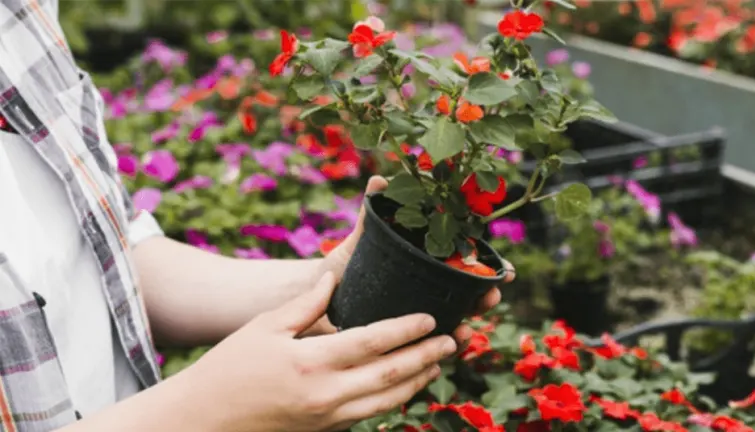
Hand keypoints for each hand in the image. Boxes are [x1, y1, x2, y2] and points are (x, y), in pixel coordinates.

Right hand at [182, 272, 455, 431]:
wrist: (203, 421)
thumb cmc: (228, 367)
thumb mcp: (264, 327)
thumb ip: (305, 304)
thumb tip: (332, 279)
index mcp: (310, 363)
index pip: (372, 342)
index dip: (405, 329)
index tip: (430, 317)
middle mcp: (324, 395)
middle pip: (390, 375)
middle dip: (425, 357)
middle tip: (451, 341)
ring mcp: (326, 419)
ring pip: (386, 401)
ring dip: (416, 381)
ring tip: (436, 364)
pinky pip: (368, 415)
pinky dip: (392, 399)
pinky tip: (404, 386)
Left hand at [321, 176, 516, 343]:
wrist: (317, 294)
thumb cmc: (345, 263)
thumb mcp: (361, 238)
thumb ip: (372, 211)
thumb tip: (379, 179)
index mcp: (428, 262)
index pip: (468, 263)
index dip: (491, 267)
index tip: (504, 270)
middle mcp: (430, 288)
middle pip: (469, 294)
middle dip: (486, 296)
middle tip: (490, 296)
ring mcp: (419, 313)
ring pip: (454, 321)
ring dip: (466, 326)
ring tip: (464, 330)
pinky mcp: (403, 336)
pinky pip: (429, 345)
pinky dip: (441, 347)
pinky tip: (446, 348)